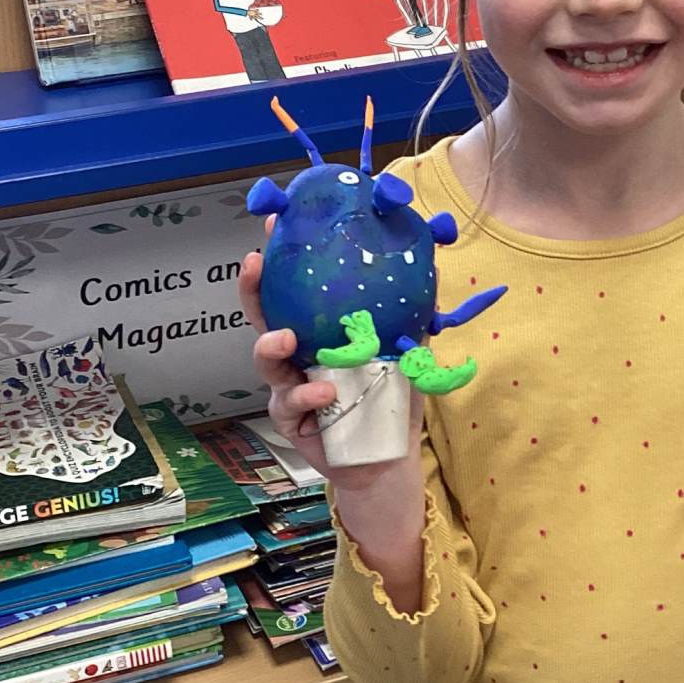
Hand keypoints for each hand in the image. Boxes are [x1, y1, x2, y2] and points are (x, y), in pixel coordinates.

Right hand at [240, 221, 424, 495]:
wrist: (387, 458)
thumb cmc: (390, 401)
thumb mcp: (406, 352)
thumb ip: (410, 314)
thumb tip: (430, 264)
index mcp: (319, 332)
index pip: (292, 291)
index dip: (280, 259)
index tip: (275, 224)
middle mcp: (297, 355)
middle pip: (262, 317)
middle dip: (253, 289)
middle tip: (255, 264)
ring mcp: (289, 387)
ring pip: (266, 362)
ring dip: (271, 347)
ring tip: (287, 339)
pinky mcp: (291, 420)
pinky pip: (289, 403)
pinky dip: (307, 395)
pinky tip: (326, 392)